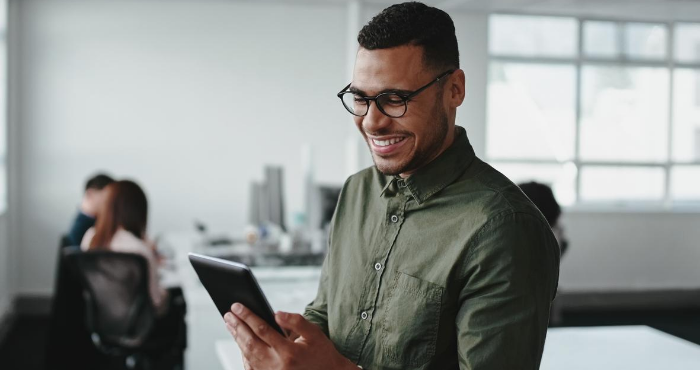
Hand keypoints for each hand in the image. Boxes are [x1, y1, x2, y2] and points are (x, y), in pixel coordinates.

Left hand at [224, 303, 356, 369]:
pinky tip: (240, 342)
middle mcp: (277, 366)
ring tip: (230, 324)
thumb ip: (296, 321)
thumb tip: (276, 313)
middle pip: (250, 343)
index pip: (262, 330)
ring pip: (248, 355)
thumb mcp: (314, 333)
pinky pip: (251, 366)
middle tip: (228, 314)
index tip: (237, 306)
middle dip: (237, 327)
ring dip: (237, 339)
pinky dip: (243, 353)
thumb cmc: (322, 352)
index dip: (247, 316)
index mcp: (289, 352)